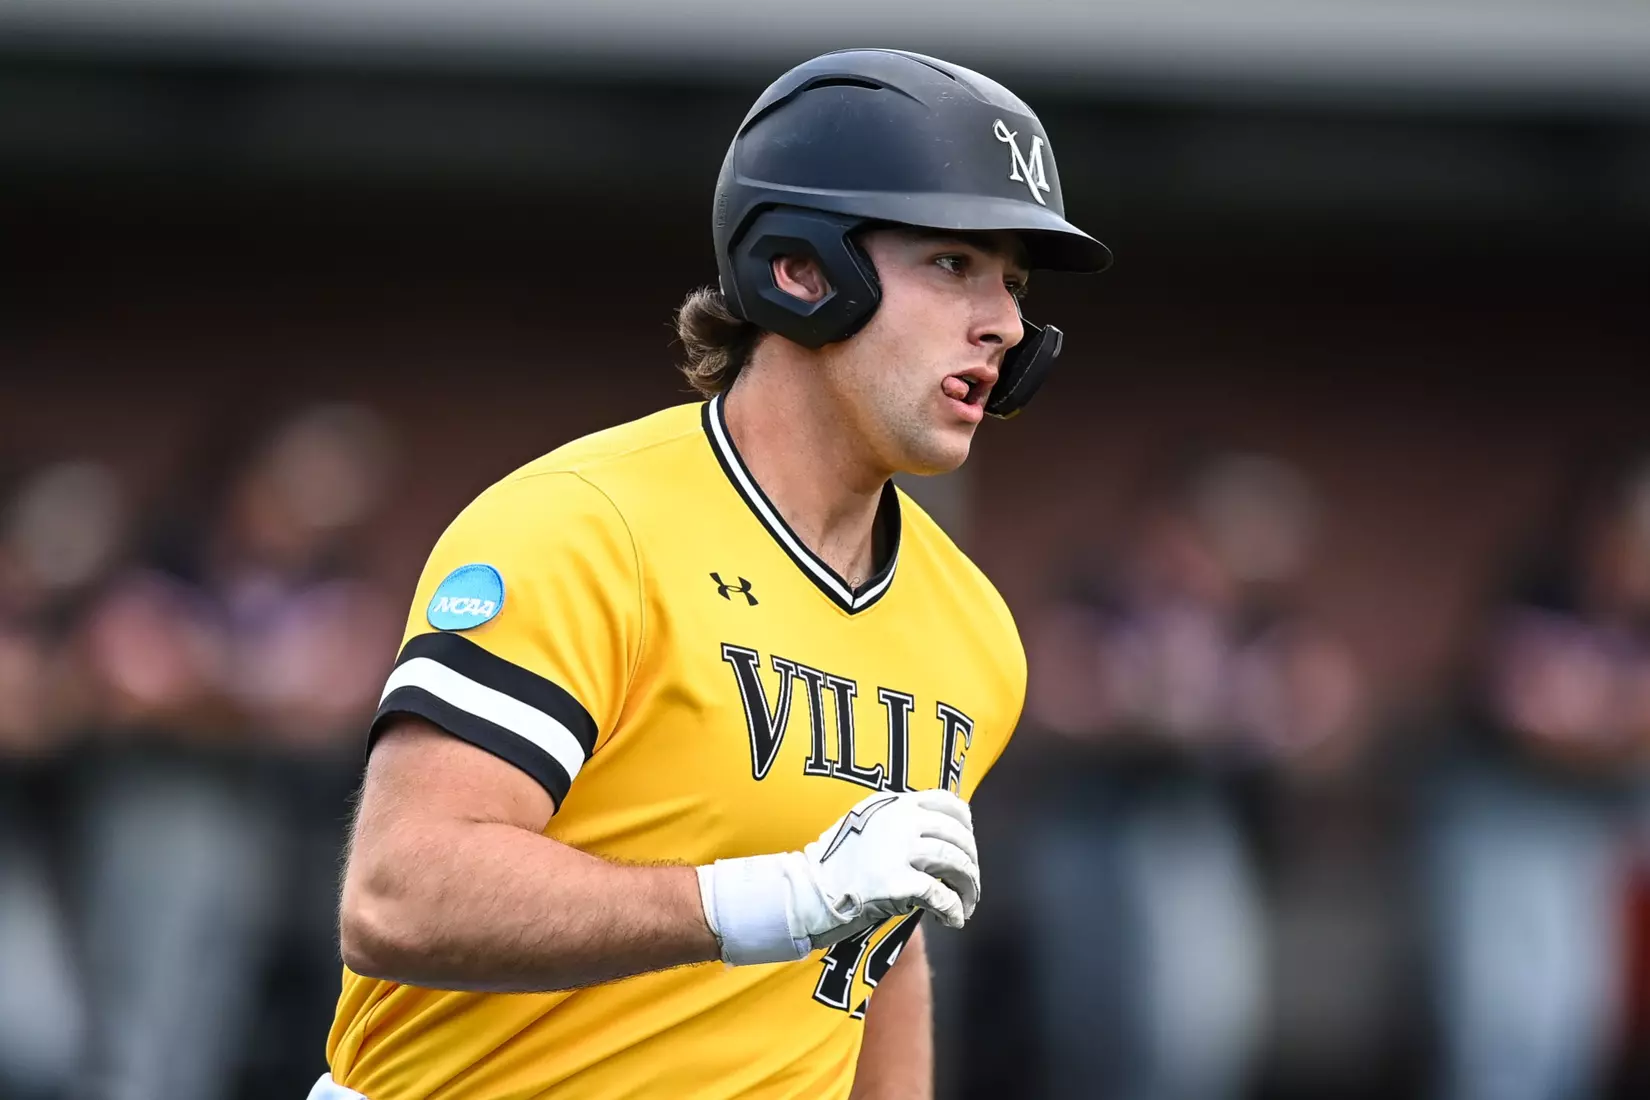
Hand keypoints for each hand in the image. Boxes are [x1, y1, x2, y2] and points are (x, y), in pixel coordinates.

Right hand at [697, 789, 980, 965]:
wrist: (807, 893)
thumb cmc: (835, 866)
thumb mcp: (865, 826)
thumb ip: (896, 823)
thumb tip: (936, 834)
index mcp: (894, 804)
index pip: (948, 803)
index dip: (966, 827)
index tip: (968, 847)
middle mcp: (900, 821)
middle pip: (957, 838)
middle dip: (971, 865)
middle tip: (971, 887)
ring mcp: (899, 850)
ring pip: (955, 863)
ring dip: (968, 888)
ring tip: (966, 906)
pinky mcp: (897, 883)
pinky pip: (941, 896)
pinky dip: (953, 909)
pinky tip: (953, 919)